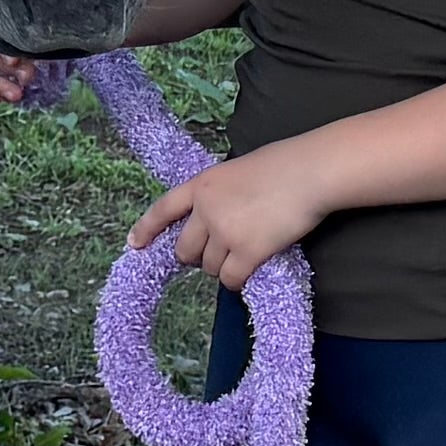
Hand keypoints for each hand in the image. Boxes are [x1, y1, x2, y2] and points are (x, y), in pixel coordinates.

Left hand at [127, 141, 329, 292]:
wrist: (311, 172)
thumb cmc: (285, 165)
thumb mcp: (238, 170)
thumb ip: (220, 194)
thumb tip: (218, 219)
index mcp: (202, 184)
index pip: (164, 209)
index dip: (147, 229)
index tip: (134, 244)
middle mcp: (206, 210)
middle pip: (185, 249)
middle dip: (198, 256)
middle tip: (219, 254)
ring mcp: (225, 232)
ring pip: (210, 267)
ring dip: (224, 267)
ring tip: (248, 252)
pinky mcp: (248, 251)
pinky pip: (231, 279)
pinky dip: (238, 280)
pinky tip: (250, 271)